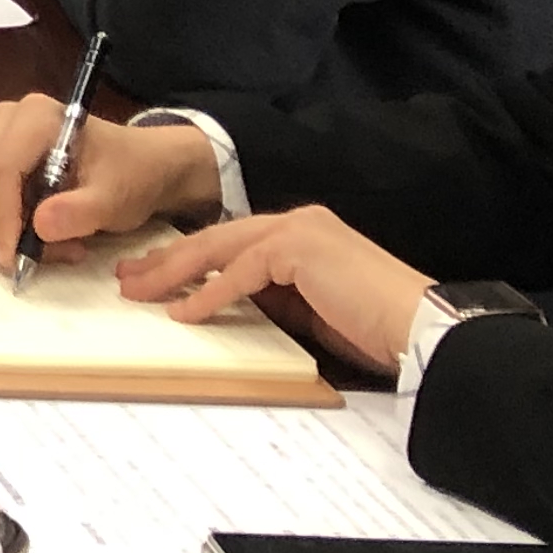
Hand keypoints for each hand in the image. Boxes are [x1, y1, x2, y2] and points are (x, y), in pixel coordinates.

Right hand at [0, 98, 221, 269]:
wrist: (143, 165)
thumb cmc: (132, 176)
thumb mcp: (117, 198)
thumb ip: (82, 211)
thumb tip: (39, 226)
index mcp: (36, 117)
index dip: (1, 216)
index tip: (15, 260)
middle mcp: (6, 118)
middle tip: (34, 258)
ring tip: (48, 247)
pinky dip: (0, 221)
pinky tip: (39, 233)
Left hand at [116, 206, 433, 371]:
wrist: (424, 329)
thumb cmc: (377, 327)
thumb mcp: (312, 309)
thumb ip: (275, 296)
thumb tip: (229, 301)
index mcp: (300, 234)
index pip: (230, 244)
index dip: (187, 259)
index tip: (151, 276)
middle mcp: (297, 223)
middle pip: (215, 239)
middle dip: (168, 259)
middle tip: (128, 277)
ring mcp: (298, 230)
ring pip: (220, 249)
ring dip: (175, 272)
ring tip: (140, 291)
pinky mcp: (300, 248)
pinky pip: (242, 273)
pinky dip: (210, 293)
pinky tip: (184, 311)